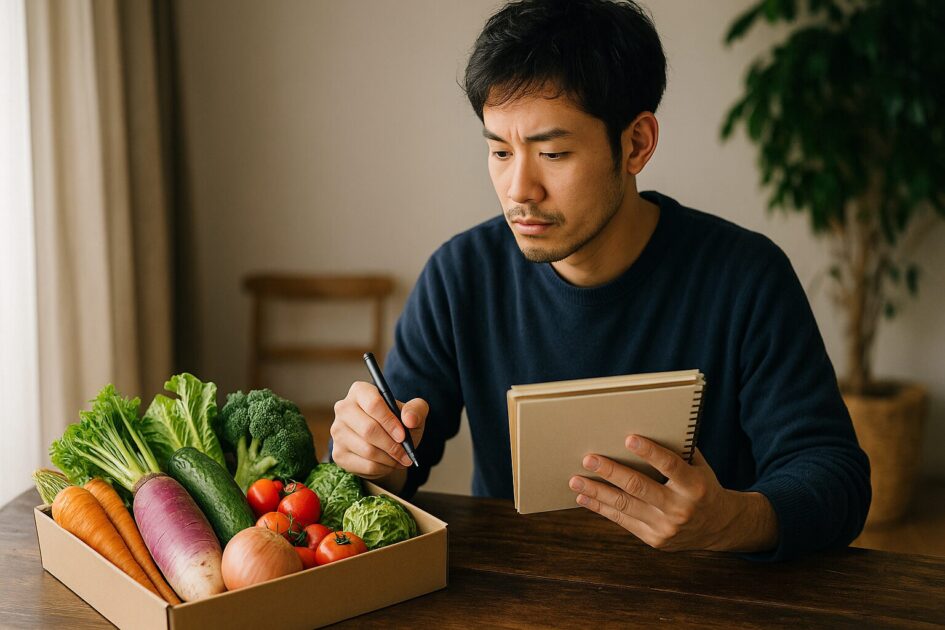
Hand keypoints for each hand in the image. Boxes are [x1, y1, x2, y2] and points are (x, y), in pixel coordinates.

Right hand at [330, 381, 427, 479]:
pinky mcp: (338, 453)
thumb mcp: (413, 412)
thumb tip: (409, 419)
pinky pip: (364, 465)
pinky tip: (389, 464)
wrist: (385, 443)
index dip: (390, 421)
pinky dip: (382, 468)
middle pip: (368, 429)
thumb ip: (416, 409)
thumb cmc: (398, 423)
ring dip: (389, 459)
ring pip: (367, 450)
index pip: (373, 404)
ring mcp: (337, 431)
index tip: (403, 435)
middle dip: (392, 445)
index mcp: (360, 391)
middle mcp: (343, 408)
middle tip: (406, 453)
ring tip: (401, 459)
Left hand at [569, 436, 776, 552]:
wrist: (719, 527)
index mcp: (695, 486)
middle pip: (640, 487)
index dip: (650, 452)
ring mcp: (667, 527)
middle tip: (588, 459)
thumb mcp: (699, 466)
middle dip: (611, 472)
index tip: (628, 438)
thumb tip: (645, 425)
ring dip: (597, 492)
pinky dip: (601, 508)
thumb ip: (677, 450)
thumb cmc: (702, 486)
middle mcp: (681, 508)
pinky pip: (623, 521)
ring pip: (625, 506)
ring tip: (575, 479)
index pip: (670, 466)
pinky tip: (584, 497)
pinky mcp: (655, 540)